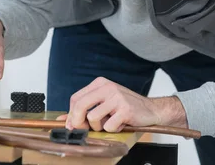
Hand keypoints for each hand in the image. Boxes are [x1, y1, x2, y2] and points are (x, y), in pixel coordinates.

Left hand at [57, 77, 186, 131]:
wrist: (152, 109)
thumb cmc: (125, 107)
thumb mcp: (103, 103)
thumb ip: (84, 110)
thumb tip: (63, 120)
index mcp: (100, 83)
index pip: (75, 98)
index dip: (71, 114)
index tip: (72, 125)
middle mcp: (107, 87)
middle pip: (80, 105)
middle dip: (77, 121)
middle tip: (82, 129)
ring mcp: (117, 97)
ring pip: (93, 118)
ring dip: (99, 127)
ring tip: (109, 123)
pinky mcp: (126, 109)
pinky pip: (109, 126)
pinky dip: (113, 130)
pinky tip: (120, 124)